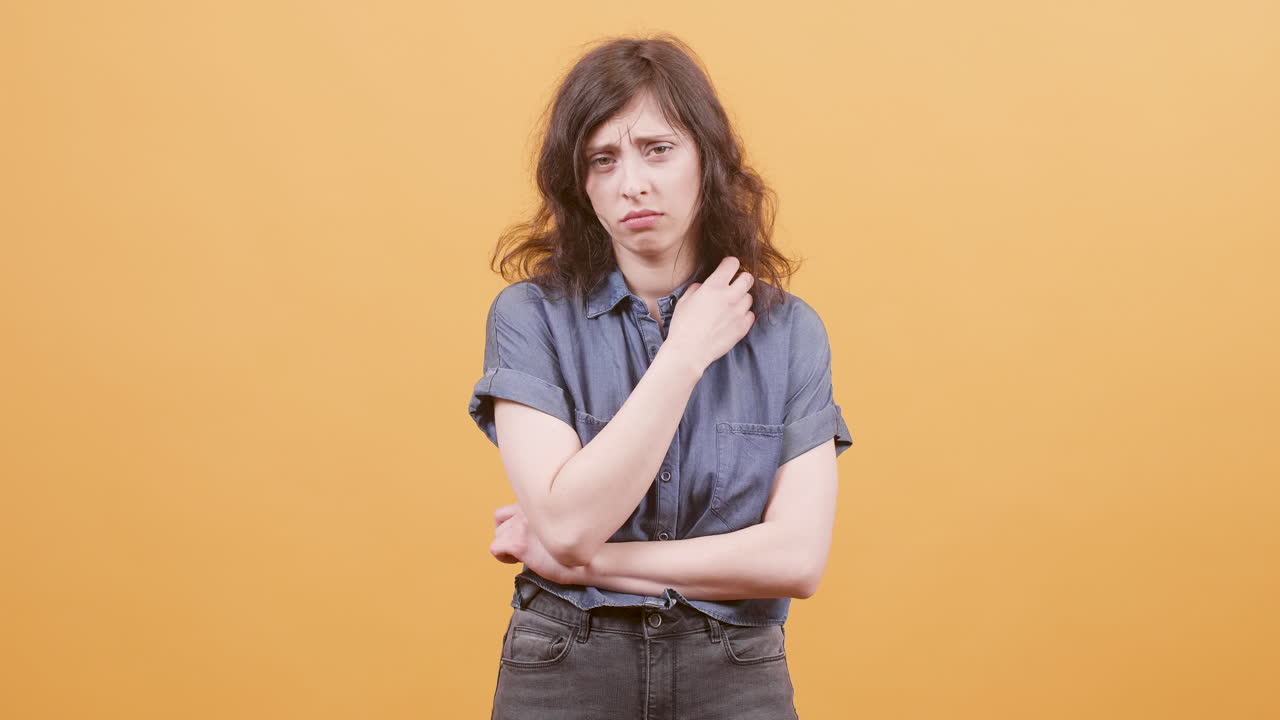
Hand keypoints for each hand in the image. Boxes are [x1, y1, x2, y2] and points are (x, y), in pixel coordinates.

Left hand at [489, 503, 585, 585]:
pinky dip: (503, 557)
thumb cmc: (575, 544)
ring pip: (498, 536)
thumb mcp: (557, 522)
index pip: (505, 510)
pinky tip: (519, 560)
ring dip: (508, 547)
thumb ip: (540, 518)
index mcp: (536, 503)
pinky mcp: (519, 543)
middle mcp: (526, 510)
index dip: (510, 525)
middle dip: (509, 537)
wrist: (587, 558)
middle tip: (525, 547)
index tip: (522, 536)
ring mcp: (521, 526)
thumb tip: (523, 529)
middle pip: (500, 524)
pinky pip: (495, 548)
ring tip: (525, 554)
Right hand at [664, 256, 755, 371]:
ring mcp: (738, 312)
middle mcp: (730, 296)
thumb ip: (697, 288)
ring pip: (750, 297)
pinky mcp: (743, 327)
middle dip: (741, 279)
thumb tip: (703, 285)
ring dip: (742, 298)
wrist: (689, 351)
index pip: (732, 263)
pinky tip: (733, 319)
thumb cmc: (683, 326)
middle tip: (733, 286)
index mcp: (714, 286)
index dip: (730, 264)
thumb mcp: (684, 300)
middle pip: (748, 278)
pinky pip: (750, 315)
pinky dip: (744, 315)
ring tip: (730, 305)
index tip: (726, 269)